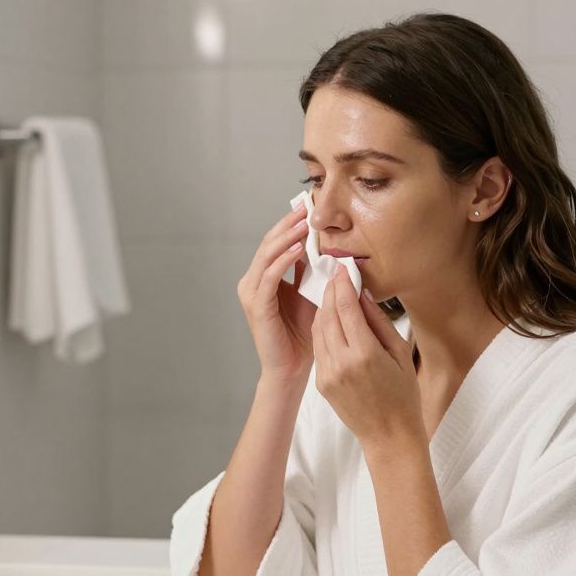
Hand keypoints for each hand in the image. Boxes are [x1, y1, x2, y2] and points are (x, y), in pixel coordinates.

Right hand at [237, 201, 316, 384]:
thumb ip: (310, 271)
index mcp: (263, 278)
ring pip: (267, 255)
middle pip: (269, 243)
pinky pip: (270, 276)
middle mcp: (252, 282)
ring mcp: (251, 293)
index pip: (275, 243)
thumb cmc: (302, 335)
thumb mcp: (309, 294)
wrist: (291, 368)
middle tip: (306, 208)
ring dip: (287, 237)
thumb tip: (323, 246)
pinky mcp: (257, 305)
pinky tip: (300, 249)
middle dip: (288, 224)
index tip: (307, 207)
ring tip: (304, 224)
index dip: (289, 224)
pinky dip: (284, 260)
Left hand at [312, 264, 422, 448]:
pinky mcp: (321, 382)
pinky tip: (331, 319)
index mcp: (365, 354)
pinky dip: (322, 328)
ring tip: (333, 293)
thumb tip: (362, 294)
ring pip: (319, 329)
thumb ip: (378, 322)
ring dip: (324, 308)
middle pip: (328, 314)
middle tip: (336, 274)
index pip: (346, 308)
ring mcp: (328, 373)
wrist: (388, 434)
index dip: (343, 284)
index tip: (343, 267)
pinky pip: (318, 346)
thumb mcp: (399, 353)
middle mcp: (341, 362)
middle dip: (331, 291)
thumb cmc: (403, 394)